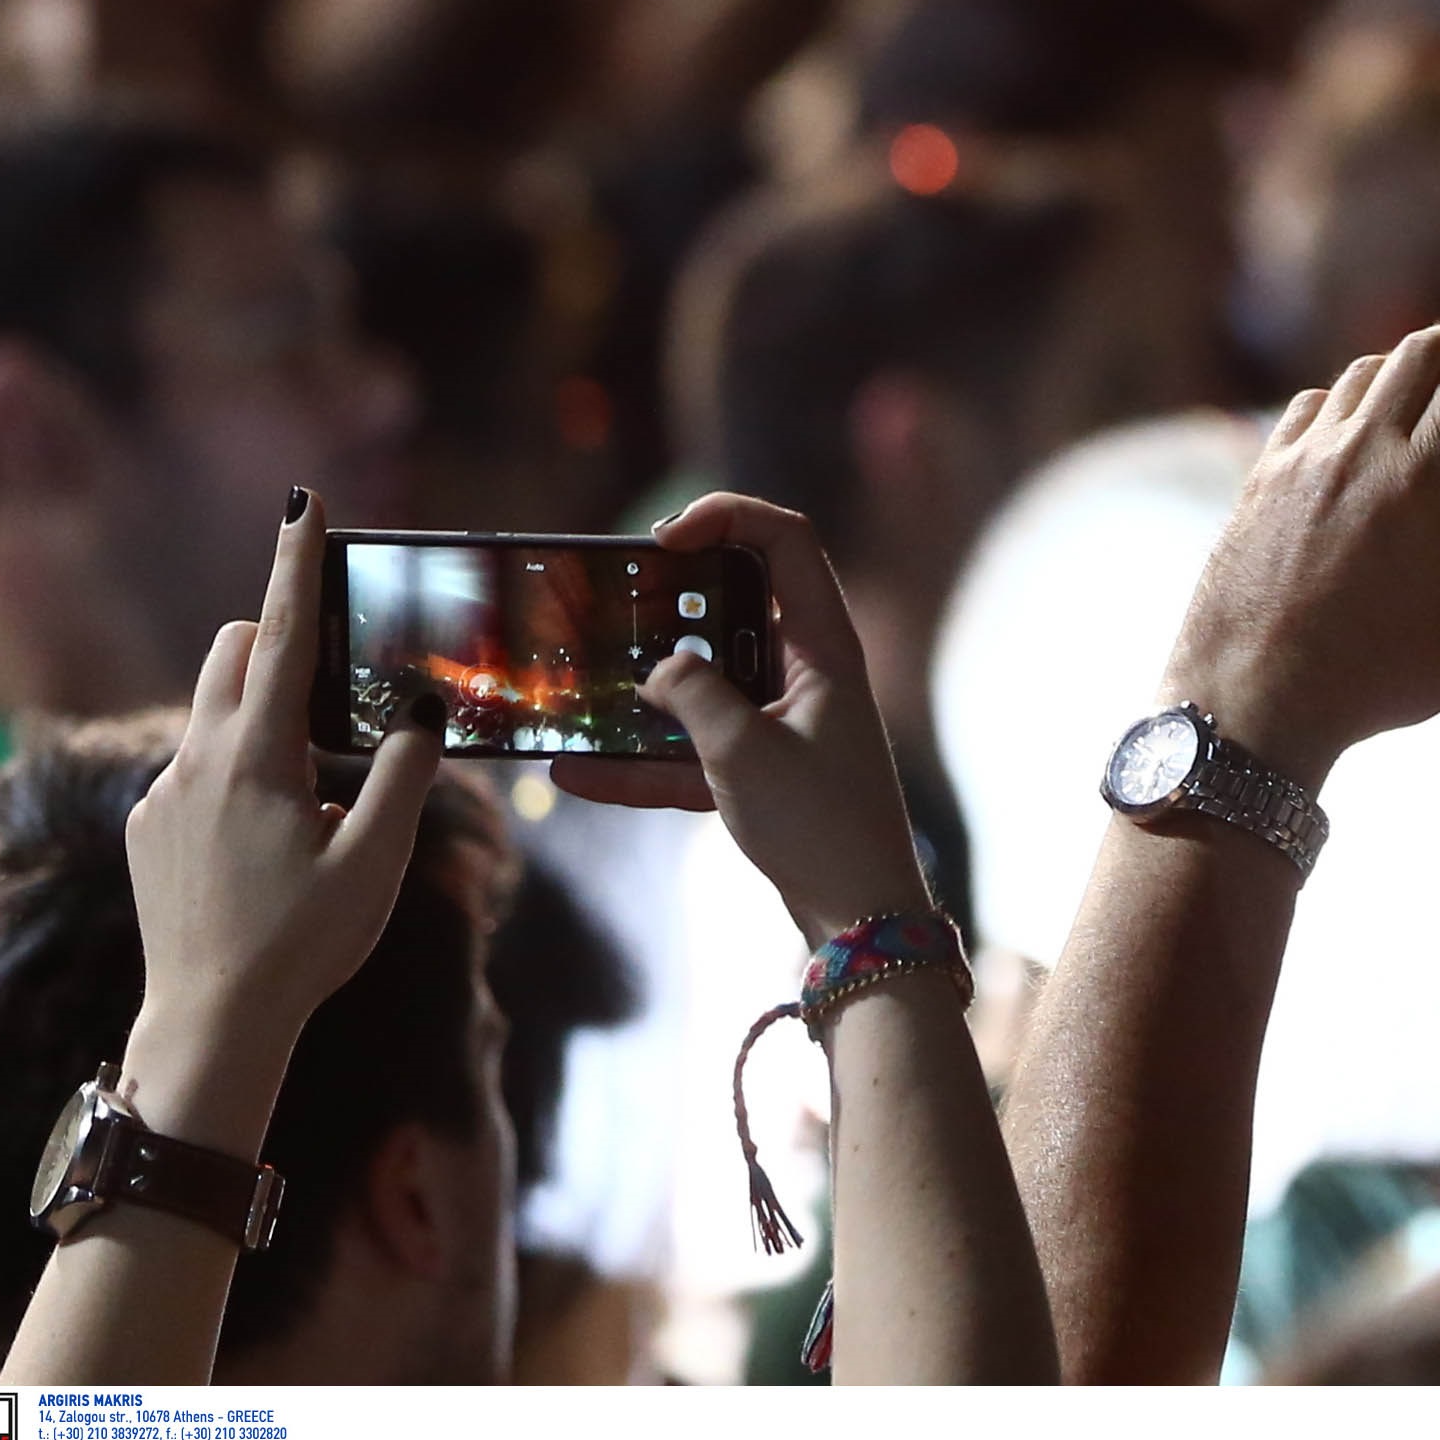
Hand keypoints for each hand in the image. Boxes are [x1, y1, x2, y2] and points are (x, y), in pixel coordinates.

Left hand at [124, 490, 443, 1057]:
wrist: (211, 1023)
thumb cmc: (304, 945)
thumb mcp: (377, 862)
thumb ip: (405, 776)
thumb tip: (421, 710)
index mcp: (257, 761)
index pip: (279, 638)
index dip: (294, 566)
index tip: (301, 502)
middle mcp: (196, 763)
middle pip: (231, 656)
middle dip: (274, 638)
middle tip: (331, 676)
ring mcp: (162, 796)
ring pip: (212, 715)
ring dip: (261, 717)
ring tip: (311, 793)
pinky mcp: (146, 830)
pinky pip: (195, 768)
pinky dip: (237, 770)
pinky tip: (270, 843)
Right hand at [550, 494, 928, 945]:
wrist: (862, 921)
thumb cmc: (819, 826)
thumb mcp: (743, 750)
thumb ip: (693, 693)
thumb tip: (660, 669)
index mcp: (824, 646)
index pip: (786, 542)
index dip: (726, 518)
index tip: (661, 541)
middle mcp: (809, 673)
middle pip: (736, 608)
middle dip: (670, 604)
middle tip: (612, 607)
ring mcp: (785, 724)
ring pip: (706, 684)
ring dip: (646, 689)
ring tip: (580, 683)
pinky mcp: (764, 774)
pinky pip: (695, 754)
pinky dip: (644, 764)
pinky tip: (577, 775)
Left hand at [1160, 297, 1439, 783]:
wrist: (1248, 702)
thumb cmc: (1365, 681)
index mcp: (1425, 485)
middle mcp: (1363, 453)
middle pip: (1422, 352)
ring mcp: (1305, 459)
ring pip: (1364, 372)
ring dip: (1407, 362)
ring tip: (1432, 381)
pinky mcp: (1262, 476)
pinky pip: (1311, 407)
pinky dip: (1347, 398)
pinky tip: (1358, 424)